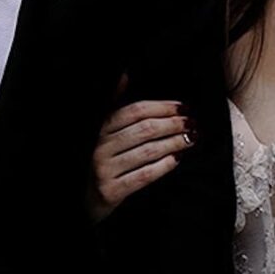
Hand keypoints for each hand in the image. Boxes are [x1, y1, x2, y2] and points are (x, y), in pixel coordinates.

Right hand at [90, 99, 190, 220]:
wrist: (82, 198)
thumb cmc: (99, 160)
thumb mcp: (101, 131)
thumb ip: (113, 104)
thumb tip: (125, 75)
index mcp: (99, 129)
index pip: (135, 111)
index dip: (162, 107)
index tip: (182, 107)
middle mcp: (99, 147)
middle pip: (145, 130)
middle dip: (173, 124)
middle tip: (192, 122)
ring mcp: (103, 170)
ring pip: (148, 151)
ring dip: (174, 143)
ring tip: (191, 138)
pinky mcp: (110, 191)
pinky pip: (144, 175)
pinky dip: (164, 166)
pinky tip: (177, 159)